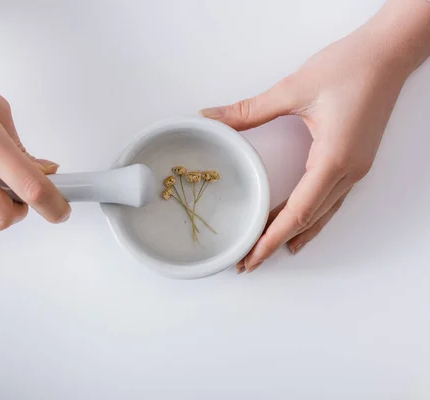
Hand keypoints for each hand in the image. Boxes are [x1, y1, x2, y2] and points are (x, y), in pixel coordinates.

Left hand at [201, 2, 428, 272]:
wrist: (389, 52)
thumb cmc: (350, 67)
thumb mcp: (293, 89)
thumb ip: (249, 110)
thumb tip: (212, 117)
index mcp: (332, 159)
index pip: (297, 212)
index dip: (270, 238)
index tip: (251, 258)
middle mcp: (348, 171)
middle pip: (308, 219)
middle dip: (276, 242)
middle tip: (248, 261)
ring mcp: (356, 168)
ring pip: (322, 212)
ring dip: (295, 232)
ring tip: (269, 248)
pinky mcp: (356, 159)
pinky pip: (331, 198)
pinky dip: (311, 215)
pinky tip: (300, 221)